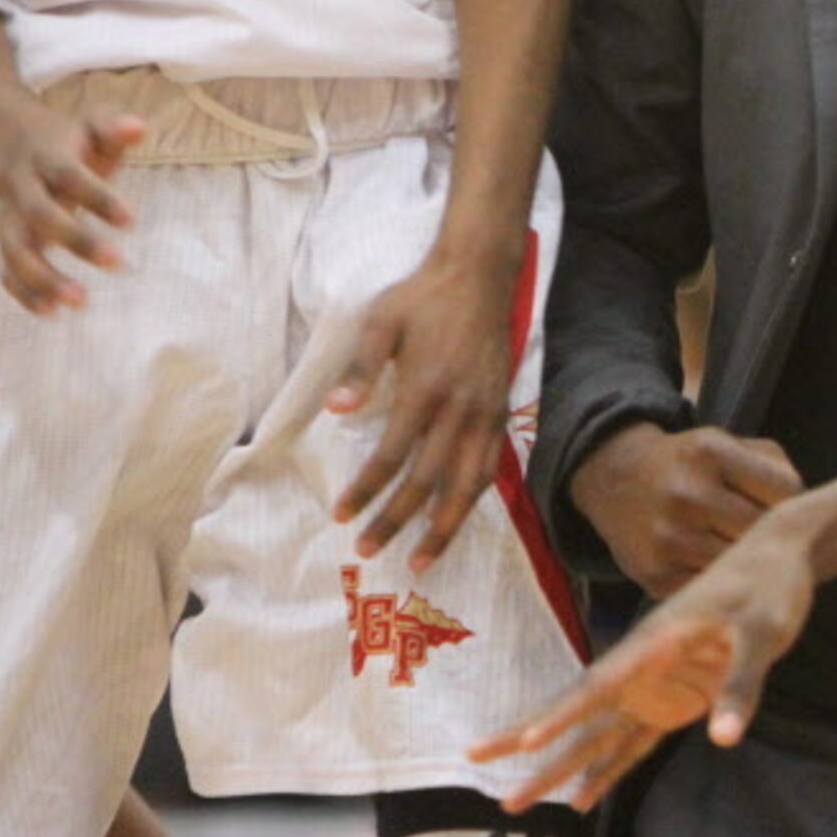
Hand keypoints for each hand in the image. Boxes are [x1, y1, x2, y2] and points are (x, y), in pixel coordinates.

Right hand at [0, 104, 144, 314]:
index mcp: (48, 159)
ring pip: (16, 250)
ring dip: (43, 278)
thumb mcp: (90, 126)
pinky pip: (6, 270)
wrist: (9, 142)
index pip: (70, 177)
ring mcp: (10, 218)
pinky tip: (51, 313)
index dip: (98, 198)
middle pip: (41, 216)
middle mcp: (23, 190)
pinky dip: (23, 293)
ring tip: (80, 301)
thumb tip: (139, 127)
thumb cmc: (68, 141)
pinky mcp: (7, 241)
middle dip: (76, 241)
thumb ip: (113, 128)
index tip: (131, 221)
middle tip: (117, 262)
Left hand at [328, 250, 517, 573]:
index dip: (366, 489)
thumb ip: (360, 368)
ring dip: (443, 526)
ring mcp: (485, 413)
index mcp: (426, 388)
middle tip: (368, 549)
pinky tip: (454, 519)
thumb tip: (335, 411)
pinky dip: (471, 499)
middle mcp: (459, 409)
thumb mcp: (381, 321)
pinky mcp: (501, 411)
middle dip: (396, 520)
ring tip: (421, 560)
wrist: (478, 276)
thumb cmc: (422, 298)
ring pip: (467, 484)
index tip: (342, 514)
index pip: (392, 455)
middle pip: (427, 480)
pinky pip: (489, 467)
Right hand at [470, 508, 819, 811]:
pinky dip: (606, 771)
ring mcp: (654, 685)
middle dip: (529, 737)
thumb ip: (741, 684)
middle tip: (474, 760)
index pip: (599, 683)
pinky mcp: (673, 700)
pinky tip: (580, 799)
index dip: (563, 713)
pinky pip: (632, 743)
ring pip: (595, 734)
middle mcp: (643, 665)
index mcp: (655, 641)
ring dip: (557, 766)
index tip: (525, 738)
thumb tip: (722, 740)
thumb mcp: (763, 631)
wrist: (779, 559)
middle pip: (578, 709)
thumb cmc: (768, 587)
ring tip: (513, 802)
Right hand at [569, 422, 801, 596]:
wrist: (618, 481)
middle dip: (770, 532)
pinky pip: (713, 587)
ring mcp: (669, 539)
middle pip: (763, 530)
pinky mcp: (656, 576)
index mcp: (709, 452)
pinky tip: (715, 563)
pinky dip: (720, 579)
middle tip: (766, 531)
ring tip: (743, 548)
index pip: (785, 489)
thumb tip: (805, 514)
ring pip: (741, 564)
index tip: (776, 501)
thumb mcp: (727, 443)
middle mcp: (687, 494)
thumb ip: (775, 467)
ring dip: (748, 559)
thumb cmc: (691, 464)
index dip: (790, 498)